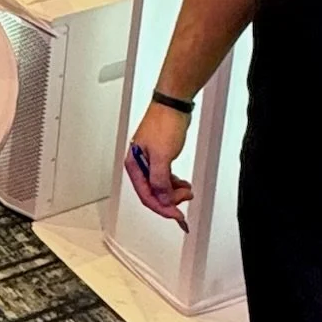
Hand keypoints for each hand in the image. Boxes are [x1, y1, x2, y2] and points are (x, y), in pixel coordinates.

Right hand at [123, 98, 193, 230]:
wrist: (173, 105)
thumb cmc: (164, 122)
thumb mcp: (162, 156)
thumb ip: (160, 180)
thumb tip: (163, 199)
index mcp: (134, 164)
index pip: (146, 195)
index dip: (162, 208)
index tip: (175, 216)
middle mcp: (140, 164)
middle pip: (153, 193)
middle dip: (169, 200)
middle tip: (184, 200)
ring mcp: (150, 160)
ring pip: (160, 186)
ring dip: (174, 192)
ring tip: (187, 191)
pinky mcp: (160, 156)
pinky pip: (166, 177)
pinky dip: (175, 183)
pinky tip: (183, 184)